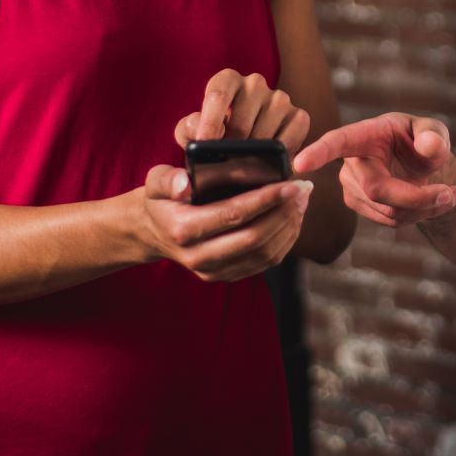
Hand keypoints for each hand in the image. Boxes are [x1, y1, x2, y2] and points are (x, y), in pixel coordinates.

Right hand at [135, 165, 312, 281]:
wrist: (153, 232)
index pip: (233, 215)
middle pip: (254, 238)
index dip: (266, 200)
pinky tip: (292, 218)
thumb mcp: (155, 182)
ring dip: (288, 227)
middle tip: (302, 189)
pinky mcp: (227, 276)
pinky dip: (284, 240)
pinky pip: (265, 263)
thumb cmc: (161, 199)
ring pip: (264, 254)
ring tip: (301, 201)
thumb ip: (167, 180)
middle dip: (284, 212)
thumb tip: (184, 183)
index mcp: (183, 230)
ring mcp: (214, 271)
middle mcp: (198, 256)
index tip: (290, 184)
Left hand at [175, 69, 310, 154]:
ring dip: (252, 156)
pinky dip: (277, 158)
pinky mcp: (298, 116)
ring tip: (243, 169)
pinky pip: (289, 140)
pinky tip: (267, 166)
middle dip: (230, 149)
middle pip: (241, 121)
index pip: (218, 95)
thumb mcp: (193, 132)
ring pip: (264, 134)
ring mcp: (280, 98)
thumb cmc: (213, 136)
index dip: (210, 121)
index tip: (205, 143)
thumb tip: (198, 133)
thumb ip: (188, 129)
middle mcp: (255, 83)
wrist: (242, 148)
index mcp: (227, 80)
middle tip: (223, 166)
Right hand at [292, 113, 455, 227]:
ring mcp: (352, 189)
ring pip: (388, 211)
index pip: (337, 143)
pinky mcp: (361, 207)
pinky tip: (433, 202)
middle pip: (378, 191)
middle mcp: (351, 163)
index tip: (299, 163)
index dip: (318, 153)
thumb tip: (430, 145)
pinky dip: (419, 215)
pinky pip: (391, 220)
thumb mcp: (432, 131)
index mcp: (363, 135)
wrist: (417, 164)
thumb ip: (434, 135)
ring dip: (425, 208)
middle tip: (453, 194)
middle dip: (419, 197)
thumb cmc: (420, 140)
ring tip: (450, 195)